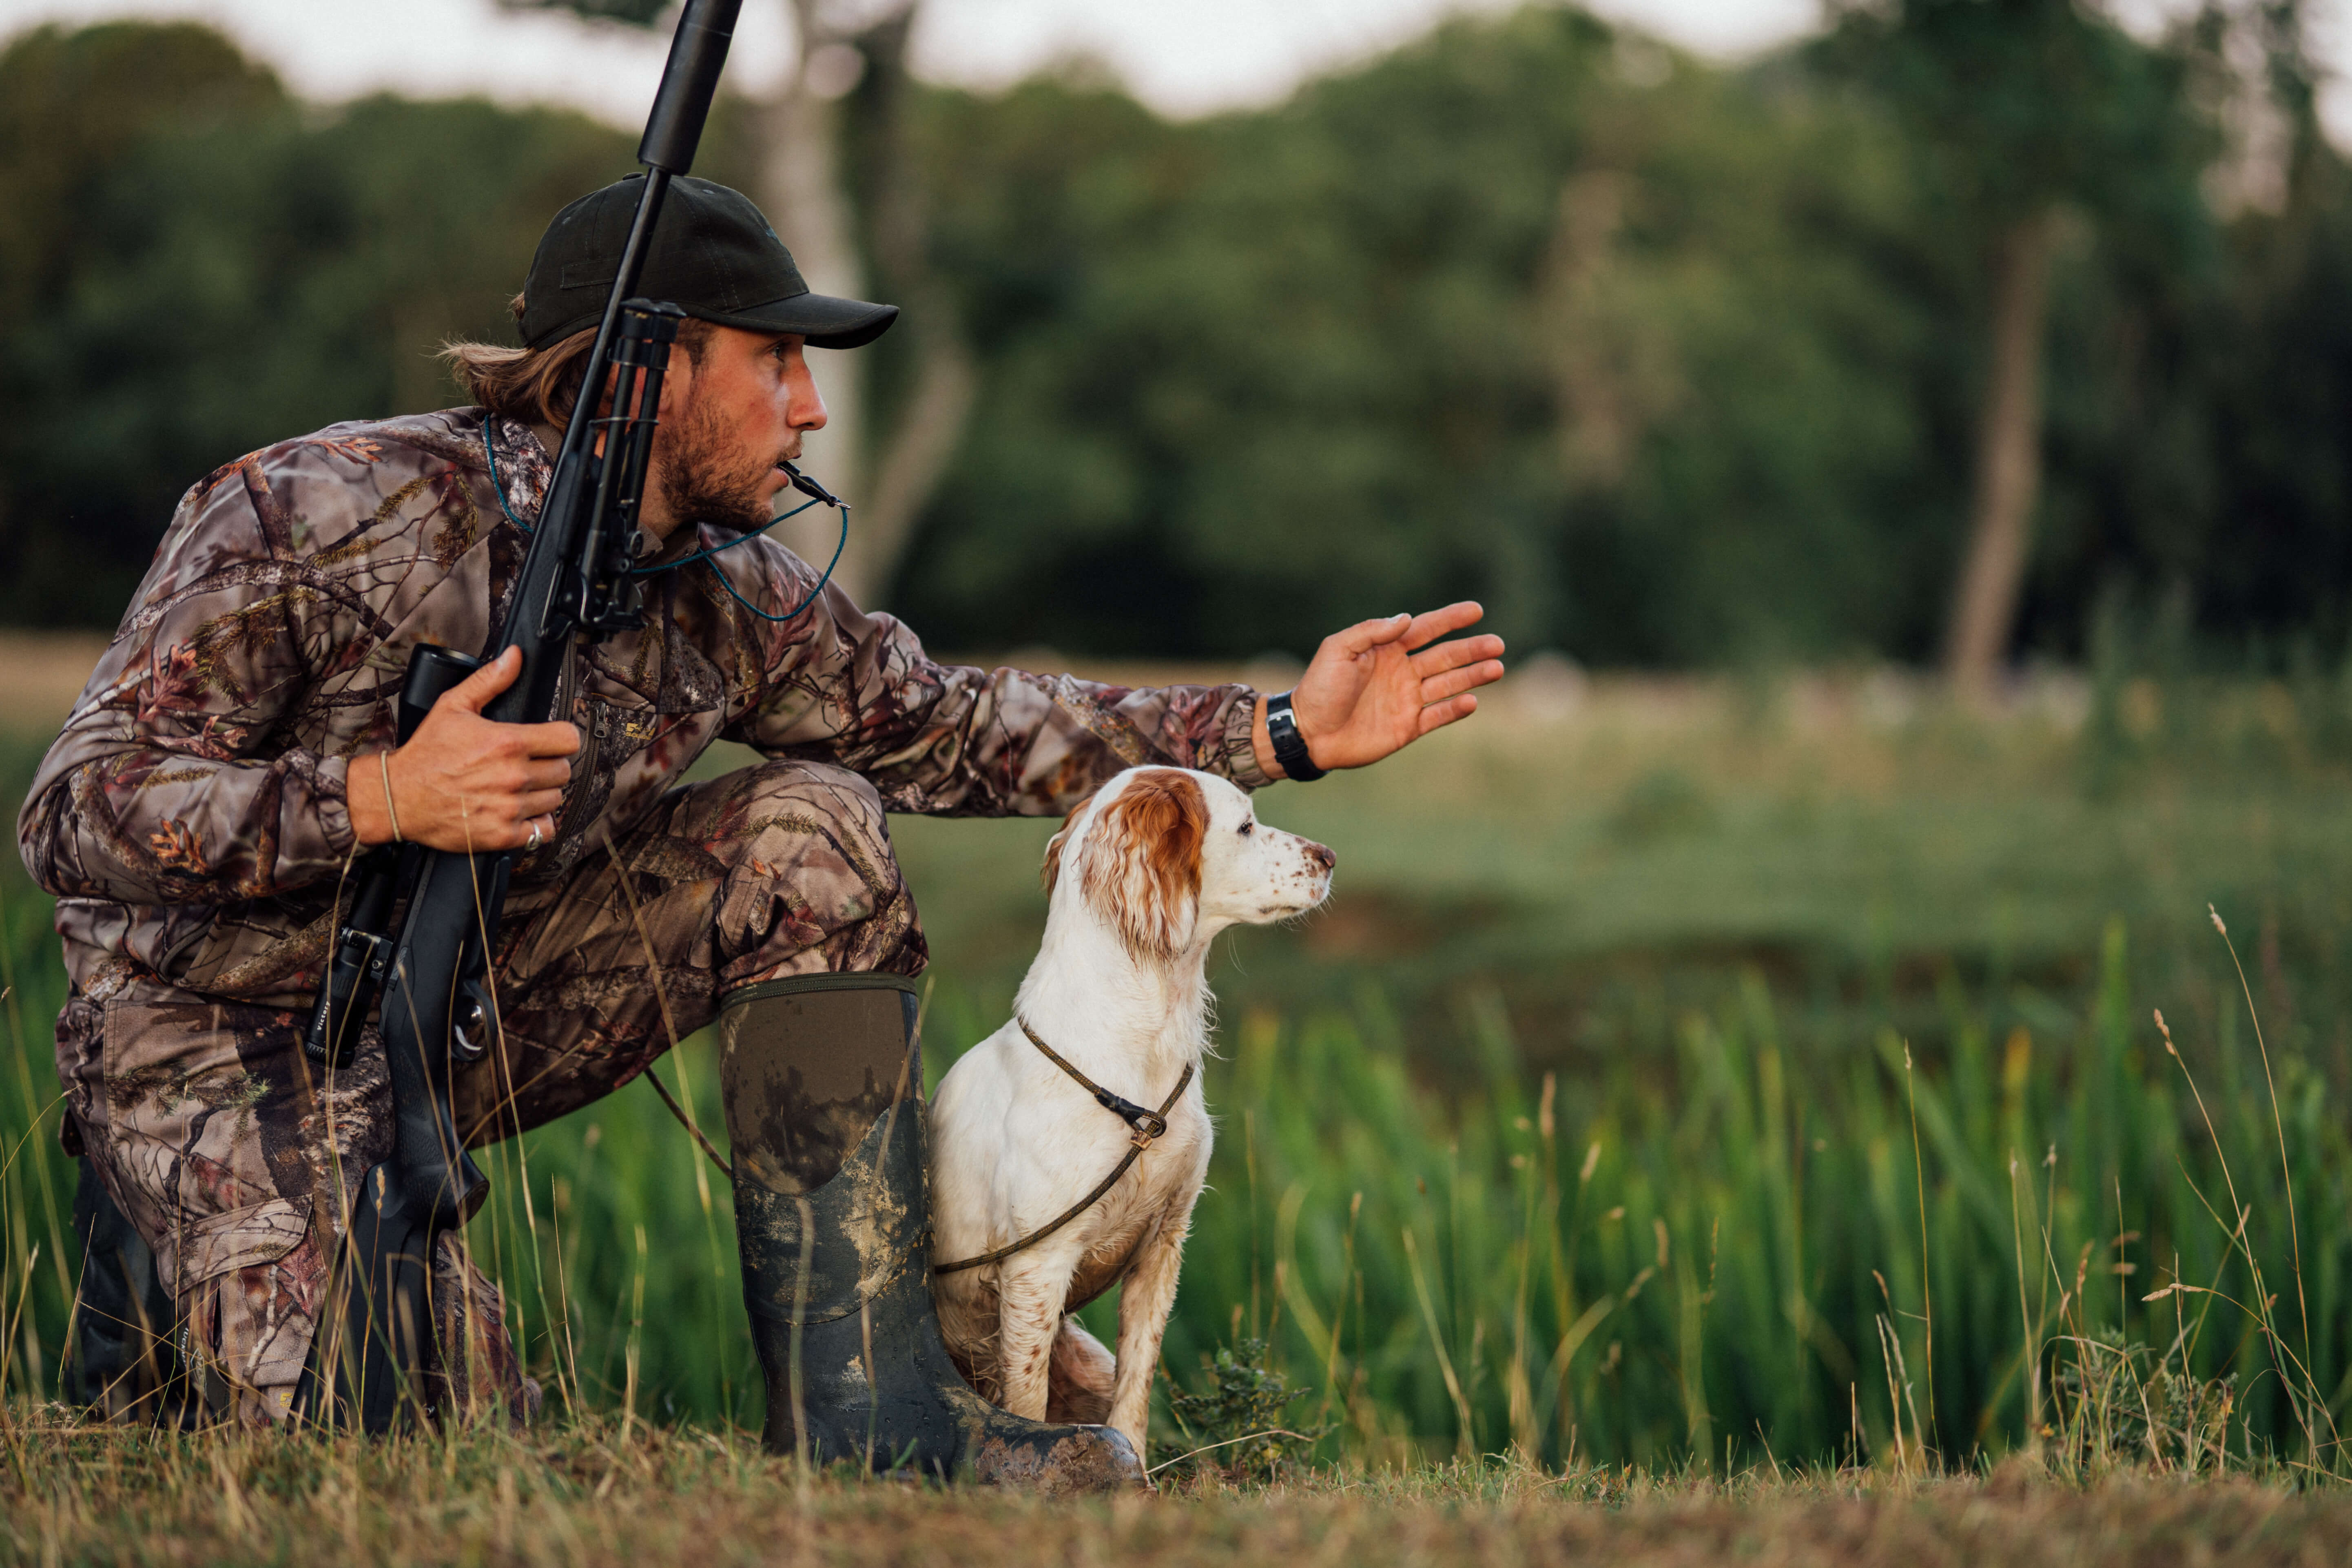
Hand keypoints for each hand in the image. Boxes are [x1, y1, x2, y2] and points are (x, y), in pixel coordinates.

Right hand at [348, 647, 581, 851]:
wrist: (399, 796)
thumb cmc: (426, 753)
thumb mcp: (453, 706)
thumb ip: (489, 681)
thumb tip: (514, 656)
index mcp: (507, 743)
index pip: (568, 740)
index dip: (562, 738)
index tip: (551, 741)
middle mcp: (513, 776)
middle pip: (564, 771)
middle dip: (550, 765)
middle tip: (529, 764)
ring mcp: (510, 808)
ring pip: (556, 799)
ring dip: (543, 793)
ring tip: (520, 786)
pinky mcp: (503, 835)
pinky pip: (543, 830)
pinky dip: (537, 823)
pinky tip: (521, 811)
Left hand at [1254, 602, 1504, 776]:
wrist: (1309, 732)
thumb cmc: (1319, 687)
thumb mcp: (1338, 650)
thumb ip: (1371, 631)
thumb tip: (1406, 618)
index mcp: (1387, 650)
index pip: (1425, 629)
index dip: (1450, 619)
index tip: (1476, 610)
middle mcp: (1402, 672)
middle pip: (1445, 656)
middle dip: (1472, 650)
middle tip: (1497, 644)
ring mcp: (1407, 700)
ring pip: (1448, 684)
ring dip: (1473, 676)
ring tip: (1496, 668)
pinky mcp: (1407, 727)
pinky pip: (1438, 716)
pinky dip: (1455, 709)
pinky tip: (1471, 701)